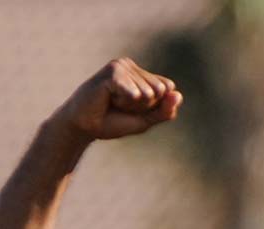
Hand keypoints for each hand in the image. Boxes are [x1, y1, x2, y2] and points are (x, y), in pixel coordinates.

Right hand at [63, 58, 181, 141]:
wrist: (84, 127)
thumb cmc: (111, 122)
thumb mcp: (144, 121)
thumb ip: (164, 111)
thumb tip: (178, 95)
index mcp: (140, 74)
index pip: (166, 89)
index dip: (153, 107)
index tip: (132, 110)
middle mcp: (132, 66)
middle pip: (158, 91)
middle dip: (143, 107)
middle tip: (120, 107)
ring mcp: (122, 66)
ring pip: (146, 93)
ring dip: (131, 106)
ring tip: (113, 103)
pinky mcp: (113, 71)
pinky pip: (133, 92)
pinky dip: (124, 102)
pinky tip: (109, 99)